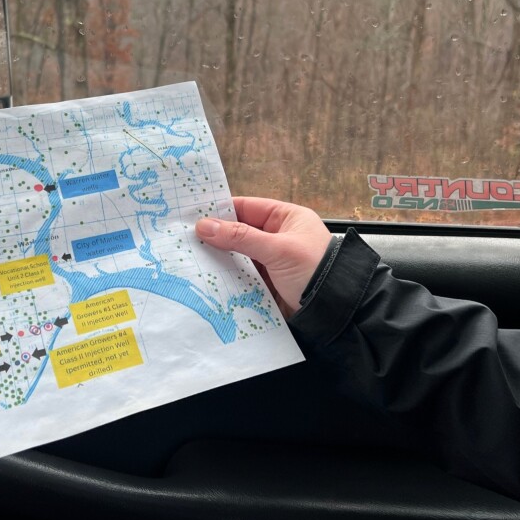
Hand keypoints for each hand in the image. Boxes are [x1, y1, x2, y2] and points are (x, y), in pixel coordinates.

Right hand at [195, 196, 332, 317]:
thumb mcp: (278, 249)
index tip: (193, 213)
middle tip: (184, 237)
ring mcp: (272, 261)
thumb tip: (204, 226)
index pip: (248, 207)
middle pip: (239, 231)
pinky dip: (226, 276)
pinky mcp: (267, 283)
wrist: (335, 312)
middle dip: (216, 236)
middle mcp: (278, 237)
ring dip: (219, 258)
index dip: (221, 209)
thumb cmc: (314, 271)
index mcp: (287, 218)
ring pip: (238, 255)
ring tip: (189, 256)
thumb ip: (240, 237)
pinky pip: (241, 275)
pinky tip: (206, 276)